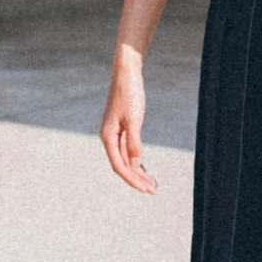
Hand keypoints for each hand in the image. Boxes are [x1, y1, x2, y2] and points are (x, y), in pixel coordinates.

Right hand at [100, 47, 155, 193]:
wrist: (127, 72)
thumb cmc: (129, 94)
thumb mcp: (134, 119)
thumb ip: (133, 143)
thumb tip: (135, 165)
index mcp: (108, 136)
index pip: (119, 165)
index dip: (132, 179)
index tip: (144, 189)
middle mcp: (109, 137)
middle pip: (123, 164)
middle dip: (137, 178)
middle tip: (153, 190)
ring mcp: (115, 132)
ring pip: (126, 158)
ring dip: (138, 171)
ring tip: (152, 183)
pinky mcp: (122, 127)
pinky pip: (129, 149)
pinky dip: (137, 159)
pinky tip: (144, 168)